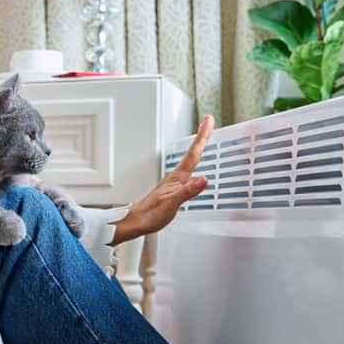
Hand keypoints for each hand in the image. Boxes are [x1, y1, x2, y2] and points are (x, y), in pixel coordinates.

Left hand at [111, 116, 213, 244]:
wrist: (134, 222)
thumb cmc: (149, 215)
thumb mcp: (171, 204)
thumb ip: (187, 191)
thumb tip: (204, 179)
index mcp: (176, 178)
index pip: (193, 154)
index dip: (202, 137)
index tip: (208, 121)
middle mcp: (175, 178)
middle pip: (192, 154)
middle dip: (201, 138)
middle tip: (208, 122)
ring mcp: (173, 184)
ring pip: (188, 162)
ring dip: (197, 149)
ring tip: (204, 140)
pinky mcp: (171, 191)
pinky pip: (186, 174)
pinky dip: (193, 166)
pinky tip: (194, 170)